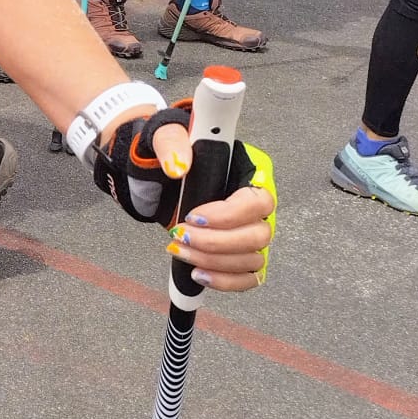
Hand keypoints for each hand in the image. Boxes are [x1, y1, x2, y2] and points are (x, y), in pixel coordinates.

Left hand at [94, 105, 273, 290]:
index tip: (193, 216)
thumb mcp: (166, 137)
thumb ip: (172, 143)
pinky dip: (225, 281)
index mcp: (251, 172)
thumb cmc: (172, 153)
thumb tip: (178, 166)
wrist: (159, 176)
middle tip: (180, 235)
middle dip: (216, 242)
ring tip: (179, 250)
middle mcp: (258, 206)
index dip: (228, 215)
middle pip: (258, 235)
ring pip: (253, 259)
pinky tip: (198, 273)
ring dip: (213, 261)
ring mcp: (252, 232)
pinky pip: (248, 278)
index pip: (257, 201)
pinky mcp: (241, 254)